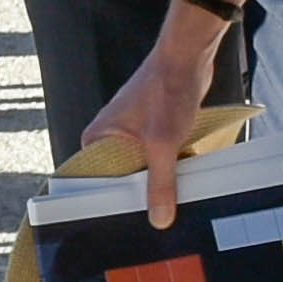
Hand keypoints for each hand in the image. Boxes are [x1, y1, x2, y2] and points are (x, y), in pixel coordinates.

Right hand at [81, 15, 224, 229]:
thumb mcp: (163, 144)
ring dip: (156, 182)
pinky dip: (167, 169)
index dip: (110, 203)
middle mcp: (109, 136)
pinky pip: (156, 160)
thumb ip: (161, 183)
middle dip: (137, 195)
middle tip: (153, 216)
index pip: (94, 182)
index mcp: (97, 137)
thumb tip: (160, 217)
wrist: (188, 58)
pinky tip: (179, 178)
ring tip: (169, 198)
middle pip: (120, 180)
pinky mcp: (152, 131)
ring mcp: (131, 134)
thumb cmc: (166, 88)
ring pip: (141, 171)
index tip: (124, 223)